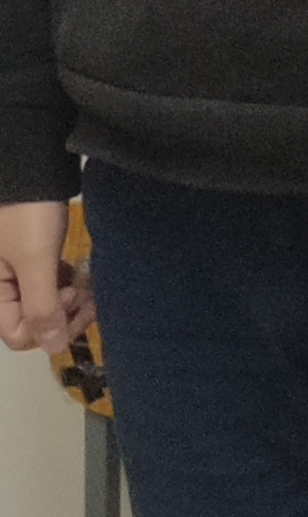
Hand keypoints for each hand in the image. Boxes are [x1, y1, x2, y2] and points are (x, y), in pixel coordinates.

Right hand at [0, 200, 83, 355]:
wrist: (32, 168)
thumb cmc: (28, 213)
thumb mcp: (34, 260)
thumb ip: (41, 305)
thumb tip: (53, 348)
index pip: (18, 336)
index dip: (49, 327)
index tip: (70, 297)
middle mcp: (2, 286)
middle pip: (33, 323)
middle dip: (64, 315)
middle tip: (88, 296)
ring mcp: (17, 272)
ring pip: (45, 303)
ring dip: (70, 300)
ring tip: (89, 286)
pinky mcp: (33, 256)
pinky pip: (50, 283)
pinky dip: (67, 283)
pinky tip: (82, 273)